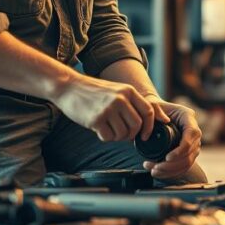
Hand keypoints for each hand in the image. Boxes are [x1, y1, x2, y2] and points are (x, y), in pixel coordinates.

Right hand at [51, 73, 168, 141]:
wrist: (69, 87)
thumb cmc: (94, 91)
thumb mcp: (117, 90)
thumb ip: (133, 102)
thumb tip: (156, 120)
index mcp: (128, 91)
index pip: (148, 111)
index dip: (150, 126)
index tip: (145, 136)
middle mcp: (120, 99)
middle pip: (137, 125)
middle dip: (132, 135)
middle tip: (123, 134)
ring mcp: (108, 109)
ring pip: (123, 134)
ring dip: (117, 137)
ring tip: (109, 129)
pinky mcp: (96, 119)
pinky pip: (108, 137)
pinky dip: (106, 137)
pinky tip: (100, 130)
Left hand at [141, 95, 201, 178]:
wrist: (153, 112)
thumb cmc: (153, 108)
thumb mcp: (152, 105)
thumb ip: (156, 110)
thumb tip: (165, 121)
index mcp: (188, 116)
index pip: (192, 134)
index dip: (181, 149)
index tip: (167, 157)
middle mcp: (193, 131)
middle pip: (190, 153)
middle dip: (173, 164)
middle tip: (156, 168)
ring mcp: (192, 143)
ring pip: (188, 162)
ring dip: (171, 171)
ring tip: (154, 171)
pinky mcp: (187, 152)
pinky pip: (183, 167)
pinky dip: (171, 173)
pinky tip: (158, 173)